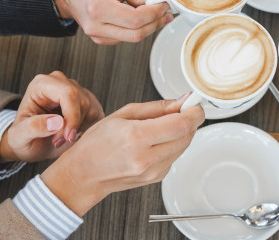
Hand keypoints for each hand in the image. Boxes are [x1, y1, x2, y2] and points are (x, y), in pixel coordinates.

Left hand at [0, 71, 103, 163]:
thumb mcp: (19, 137)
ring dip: (79, 128)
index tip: (67, 137)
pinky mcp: (88, 100)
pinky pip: (97, 114)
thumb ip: (33, 128)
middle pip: (82, 102)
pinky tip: (71, 133)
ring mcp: (76, 89)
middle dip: (73, 126)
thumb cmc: (22, 139)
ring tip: (61, 138)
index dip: (72, 116)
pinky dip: (86, 128)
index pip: (68, 93)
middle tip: (58, 142)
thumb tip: (57, 122)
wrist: (32, 143)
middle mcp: (61, 81)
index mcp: (42, 84)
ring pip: (91, 109)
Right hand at [41, 95, 204, 215]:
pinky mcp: (157, 178)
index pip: (181, 125)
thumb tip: (182, 101)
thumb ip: (157, 107)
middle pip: (187, 135)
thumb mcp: (123, 114)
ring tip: (163, 125)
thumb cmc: (97, 143)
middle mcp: (146, 158)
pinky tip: (157, 140)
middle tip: (182, 109)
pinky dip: (173, 144)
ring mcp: (153, 172)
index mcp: (136, 137)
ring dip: (182, 131)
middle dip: (190, 119)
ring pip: (184, 146)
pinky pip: (175, 155)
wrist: (83, 174)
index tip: (194, 104)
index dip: (194, 112)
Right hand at [51, 0, 172, 44]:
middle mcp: (96, 27)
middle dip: (155, 23)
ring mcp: (98, 36)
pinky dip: (138, 28)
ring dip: (148, 26)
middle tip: (166, 12)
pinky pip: (126, 37)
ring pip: (133, 37)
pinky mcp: (102, 40)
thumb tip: (158, 0)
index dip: (154, 13)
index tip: (164, 4)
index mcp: (98, 8)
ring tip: (154, 11)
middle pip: (136, 34)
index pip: (134, 19)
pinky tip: (139, 16)